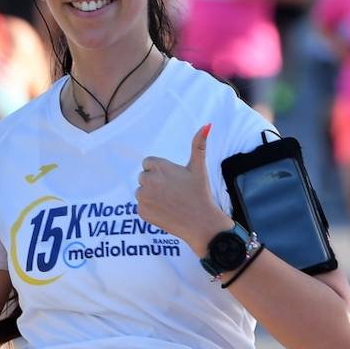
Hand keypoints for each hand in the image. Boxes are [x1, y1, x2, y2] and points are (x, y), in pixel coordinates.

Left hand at [135, 124, 232, 255]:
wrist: (201, 223)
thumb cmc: (200, 193)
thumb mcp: (199, 167)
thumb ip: (199, 145)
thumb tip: (207, 125)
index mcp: (158, 167)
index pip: (148, 163)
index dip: (161, 172)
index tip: (173, 180)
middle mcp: (147, 180)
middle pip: (144, 177)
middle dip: (155, 183)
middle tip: (173, 192)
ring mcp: (143, 197)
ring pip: (142, 192)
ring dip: (151, 195)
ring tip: (170, 202)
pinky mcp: (141, 212)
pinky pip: (141, 206)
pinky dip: (151, 209)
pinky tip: (165, 211)